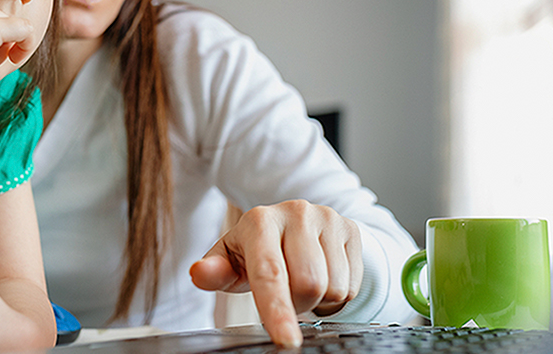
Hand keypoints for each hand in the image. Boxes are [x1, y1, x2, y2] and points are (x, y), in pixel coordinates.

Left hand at [189, 200, 362, 346]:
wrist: (298, 226)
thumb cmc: (257, 250)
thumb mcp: (232, 261)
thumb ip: (215, 271)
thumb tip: (199, 273)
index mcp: (259, 221)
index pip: (270, 273)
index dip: (277, 310)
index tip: (285, 340)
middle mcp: (295, 212)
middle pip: (308, 285)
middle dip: (297, 304)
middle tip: (286, 294)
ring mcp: (327, 217)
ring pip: (334, 287)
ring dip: (319, 299)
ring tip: (303, 283)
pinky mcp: (351, 228)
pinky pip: (353, 284)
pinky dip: (338, 292)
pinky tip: (324, 275)